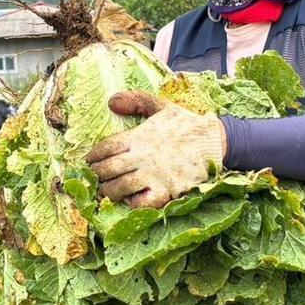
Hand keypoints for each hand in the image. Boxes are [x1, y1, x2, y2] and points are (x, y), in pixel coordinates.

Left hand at [85, 92, 225, 208]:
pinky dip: (131, 203)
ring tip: (105, 191)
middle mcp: (142, 157)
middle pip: (107, 169)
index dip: (93, 156)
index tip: (89, 161)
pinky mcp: (165, 191)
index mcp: (138, 137)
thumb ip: (136, 101)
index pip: (106, 148)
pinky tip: (130, 199)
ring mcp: (153, 176)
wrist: (215, 142)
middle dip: (96, 175)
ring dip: (108, 191)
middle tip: (93, 178)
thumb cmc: (187, 124)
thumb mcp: (162, 106)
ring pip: (118, 188)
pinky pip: (140, 203)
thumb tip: (111, 102)